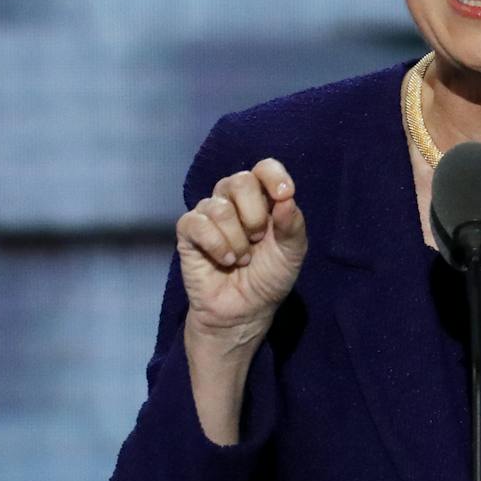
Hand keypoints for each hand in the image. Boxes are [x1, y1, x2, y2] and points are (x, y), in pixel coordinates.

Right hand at [176, 158, 307, 339]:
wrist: (244, 311)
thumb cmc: (268, 279)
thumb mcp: (292, 253)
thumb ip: (293, 225)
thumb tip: (287, 198)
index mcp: (262, 199)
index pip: (264, 168)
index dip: (273, 176)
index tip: (285, 194)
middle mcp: (233, 200)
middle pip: (240, 181)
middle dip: (255, 215)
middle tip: (259, 239)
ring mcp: (209, 214)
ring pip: (219, 207)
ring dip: (237, 239)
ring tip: (242, 258)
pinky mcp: (188, 231)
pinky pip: (197, 223)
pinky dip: (216, 244)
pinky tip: (225, 260)